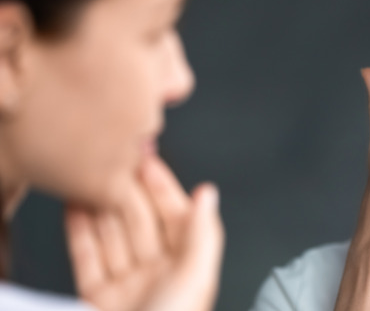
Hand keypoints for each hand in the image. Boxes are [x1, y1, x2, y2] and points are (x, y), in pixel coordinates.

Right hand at [65, 157, 223, 310]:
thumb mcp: (194, 277)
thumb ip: (202, 234)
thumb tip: (209, 194)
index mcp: (186, 267)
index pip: (175, 215)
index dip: (162, 186)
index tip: (147, 160)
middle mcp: (157, 274)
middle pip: (140, 222)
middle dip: (127, 190)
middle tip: (113, 162)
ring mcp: (126, 285)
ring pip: (112, 236)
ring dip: (101, 206)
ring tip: (90, 178)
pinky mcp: (96, 297)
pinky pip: (86, 257)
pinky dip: (79, 231)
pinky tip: (74, 207)